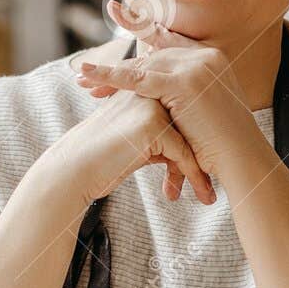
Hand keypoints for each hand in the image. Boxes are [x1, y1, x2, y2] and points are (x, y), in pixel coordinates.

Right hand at [42, 86, 214, 205]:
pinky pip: (183, 154)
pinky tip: (203, 196)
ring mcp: (150, 106)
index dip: (196, 139)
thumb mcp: (133, 145)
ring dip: (202, 170)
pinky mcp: (152, 125)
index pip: (179, 113)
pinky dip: (194, 177)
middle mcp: (146, 92)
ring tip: (210, 194)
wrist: (72, 172)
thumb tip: (184, 153)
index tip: (210, 164)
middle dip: (203, 154)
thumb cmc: (98, 163)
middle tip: (216, 181)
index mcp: (139, 91)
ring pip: (189, 139)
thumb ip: (157, 140)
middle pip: (188, 124)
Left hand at [74, 3, 263, 177]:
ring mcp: (196, 66)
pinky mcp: (184, 83)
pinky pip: (138, 80)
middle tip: (85, 76)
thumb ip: (182, 93)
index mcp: (211, 57)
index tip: (117, 12)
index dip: (140, 26)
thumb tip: (157, 94)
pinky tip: (89, 77)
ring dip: (109, 76)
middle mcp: (204, 55)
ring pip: (142, 67)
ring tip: (83, 82)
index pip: (167, 39)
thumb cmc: (221, 142)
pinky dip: (110, 78)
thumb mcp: (201, 109)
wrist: (241, 157)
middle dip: (117, 68)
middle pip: (150, 57)